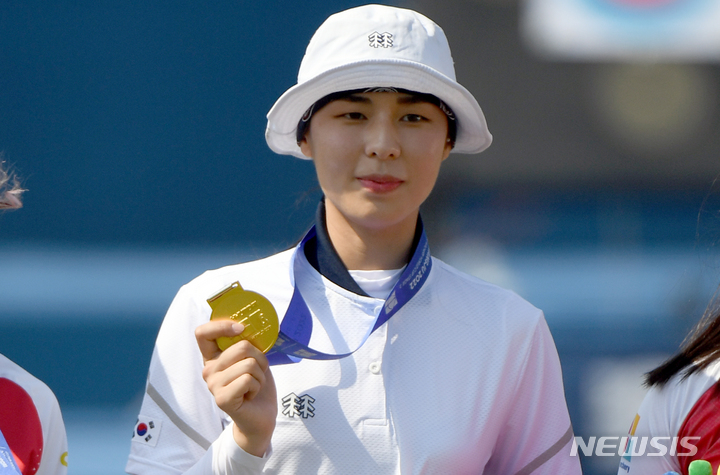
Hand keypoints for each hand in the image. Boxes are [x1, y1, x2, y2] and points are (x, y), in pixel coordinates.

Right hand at [195, 320, 277, 456]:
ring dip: (260, 375)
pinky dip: (257, 386)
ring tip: (254, 386)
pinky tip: (251, 395)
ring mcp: (213, 384)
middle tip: (257, 373)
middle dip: (259, 358)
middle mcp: (209, 369)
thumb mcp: (253, 359)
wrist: (261, 417)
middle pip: (241, 346)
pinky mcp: (221, 398)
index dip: (221, 325)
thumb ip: (247, 345)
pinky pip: (247, 379)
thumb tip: (249, 326)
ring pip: (248, 363)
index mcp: (213, 357)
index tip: (241, 328)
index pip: (203, 333)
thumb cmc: (257, 385)